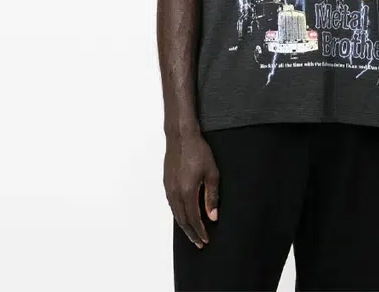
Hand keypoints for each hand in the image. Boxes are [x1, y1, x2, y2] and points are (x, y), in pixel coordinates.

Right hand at [164, 131, 219, 248]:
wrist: (181, 136)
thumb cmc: (198, 151)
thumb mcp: (212, 173)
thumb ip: (212, 196)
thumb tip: (213, 217)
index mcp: (187, 192)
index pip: (193, 219)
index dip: (200, 231)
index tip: (205, 240)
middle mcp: (175, 193)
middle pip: (182, 220)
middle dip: (191, 233)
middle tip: (199, 243)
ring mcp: (168, 188)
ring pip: (175, 213)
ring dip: (184, 225)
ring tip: (192, 232)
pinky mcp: (166, 182)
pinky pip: (171, 204)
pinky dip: (177, 213)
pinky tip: (183, 215)